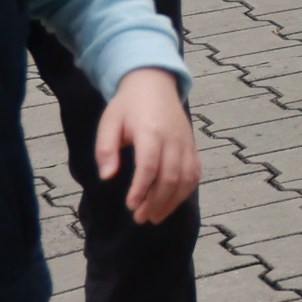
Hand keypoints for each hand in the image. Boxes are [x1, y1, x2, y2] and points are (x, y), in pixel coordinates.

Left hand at [94, 68, 201, 225]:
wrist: (155, 84)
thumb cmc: (128, 105)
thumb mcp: (109, 122)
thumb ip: (106, 149)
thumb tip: (107, 176)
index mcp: (151, 131)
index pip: (149, 166)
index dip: (140, 189)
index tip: (130, 205)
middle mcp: (173, 138)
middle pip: (170, 177)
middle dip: (155, 201)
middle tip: (139, 218)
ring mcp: (186, 143)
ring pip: (186, 178)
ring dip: (171, 201)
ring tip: (154, 217)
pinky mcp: (192, 146)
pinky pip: (195, 173)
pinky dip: (186, 191)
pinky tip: (172, 203)